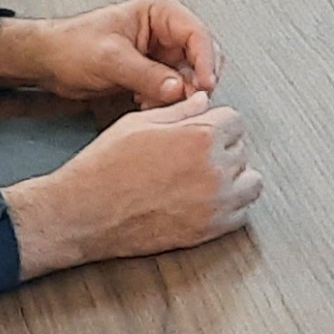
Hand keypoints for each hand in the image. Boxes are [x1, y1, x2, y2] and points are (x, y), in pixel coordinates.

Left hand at [0, 0, 223, 108]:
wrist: (49, 61)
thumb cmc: (71, 46)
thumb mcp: (109, 59)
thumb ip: (146, 74)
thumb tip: (178, 88)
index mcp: (160, 12)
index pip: (198, 34)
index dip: (206, 61)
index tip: (205, 85)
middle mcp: (166, 31)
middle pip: (202, 57)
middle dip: (195, 81)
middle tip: (187, 101)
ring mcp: (162, 54)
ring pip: (191, 77)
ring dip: (180, 95)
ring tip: (158, 103)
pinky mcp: (155, 73)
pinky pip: (175, 90)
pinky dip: (168, 102)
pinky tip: (149, 105)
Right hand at [3, 97, 260, 276]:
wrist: (83, 213)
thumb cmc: (105, 167)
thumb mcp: (139, 124)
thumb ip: (179, 112)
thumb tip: (204, 103)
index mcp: (200, 136)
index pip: (235, 120)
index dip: (214, 124)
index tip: (200, 132)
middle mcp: (215, 169)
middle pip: (240, 150)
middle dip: (221, 149)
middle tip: (192, 156)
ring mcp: (215, 202)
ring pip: (249, 182)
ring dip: (233, 178)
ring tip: (203, 178)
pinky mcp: (209, 230)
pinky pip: (240, 214)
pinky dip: (229, 207)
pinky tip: (205, 200)